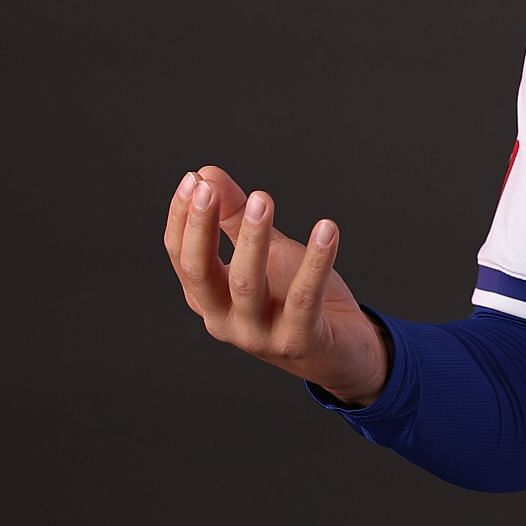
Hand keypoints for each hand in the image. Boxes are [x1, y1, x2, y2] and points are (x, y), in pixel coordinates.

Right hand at [162, 165, 389, 405]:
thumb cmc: (294, 298)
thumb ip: (234, 219)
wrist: (342, 351)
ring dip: (253, 238)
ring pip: (247, 284)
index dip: (182, 219)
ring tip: (262, 197)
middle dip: (201, 228)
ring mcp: (260, 335)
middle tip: (209, 188)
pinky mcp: (299, 340)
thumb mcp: (265, 253)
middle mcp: (226, 321)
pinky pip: (305, 297)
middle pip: (201, 273)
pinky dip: (316, 261)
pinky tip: (327, 228)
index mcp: (210, 299)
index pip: (182, 258)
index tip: (192, 179)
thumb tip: (206, 175)